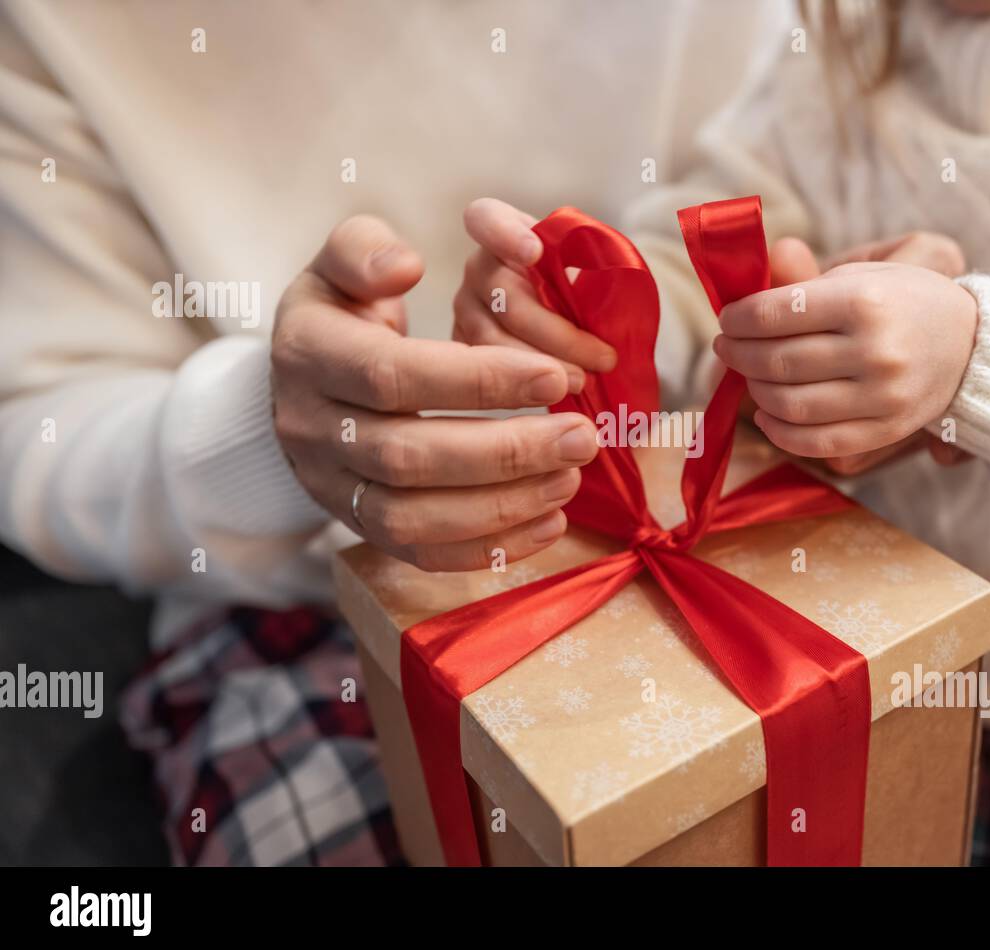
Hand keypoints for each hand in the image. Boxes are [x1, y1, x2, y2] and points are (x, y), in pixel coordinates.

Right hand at [271, 215, 598, 570]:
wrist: (300, 386)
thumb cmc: (342, 314)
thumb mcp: (340, 263)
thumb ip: (367, 249)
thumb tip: (406, 266)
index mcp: (309, 355)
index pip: (393, 376)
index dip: (479, 382)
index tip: (555, 377)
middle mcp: (311, 430)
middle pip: (409, 457)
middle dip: (506, 452)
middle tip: (582, 436)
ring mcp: (333, 488)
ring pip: (413, 519)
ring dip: (502, 506)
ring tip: (570, 478)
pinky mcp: (360, 527)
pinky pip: (421, 554)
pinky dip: (488, 549)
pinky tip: (548, 522)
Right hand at [453, 198, 616, 379]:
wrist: (574, 325)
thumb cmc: (587, 289)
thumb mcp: (596, 272)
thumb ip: (596, 275)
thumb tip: (611, 314)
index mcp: (505, 234)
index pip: (486, 219)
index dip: (504, 233)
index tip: (535, 253)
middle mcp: (479, 270)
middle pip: (504, 297)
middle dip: (555, 332)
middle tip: (600, 358)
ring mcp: (468, 312)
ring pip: (492, 343)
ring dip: (544, 367)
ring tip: (584, 382)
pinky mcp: (466, 354)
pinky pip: (487, 377)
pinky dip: (525, 390)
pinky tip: (557, 396)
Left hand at [716, 233, 977, 463]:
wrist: (972, 345)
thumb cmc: (903, 301)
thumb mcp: (861, 275)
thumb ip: (802, 282)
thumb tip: (748, 287)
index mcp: (865, 301)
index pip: (777, 313)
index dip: (739, 319)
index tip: (728, 318)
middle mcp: (874, 350)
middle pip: (778, 361)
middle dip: (739, 354)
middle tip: (727, 346)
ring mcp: (881, 396)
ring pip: (790, 404)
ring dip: (756, 391)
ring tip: (750, 375)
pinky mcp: (885, 430)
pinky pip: (816, 442)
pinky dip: (779, 431)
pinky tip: (767, 414)